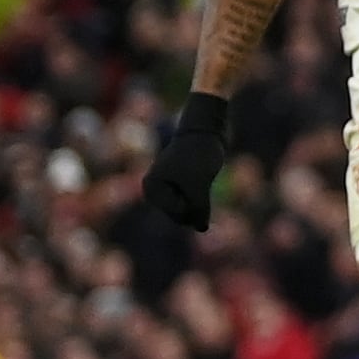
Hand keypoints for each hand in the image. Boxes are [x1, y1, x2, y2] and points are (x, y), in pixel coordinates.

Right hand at [142, 92, 231, 230]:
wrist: (207, 128)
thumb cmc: (199, 154)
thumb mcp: (199, 184)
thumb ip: (199, 209)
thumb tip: (202, 230)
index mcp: (151, 188)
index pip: (178, 213)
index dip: (196, 201)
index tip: (196, 177)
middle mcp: (155, 190)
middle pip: (181, 215)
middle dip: (197, 203)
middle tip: (200, 176)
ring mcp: (167, 189)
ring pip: (190, 210)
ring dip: (201, 199)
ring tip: (200, 175)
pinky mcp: (180, 186)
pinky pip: (194, 202)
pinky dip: (203, 196)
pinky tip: (203, 178)